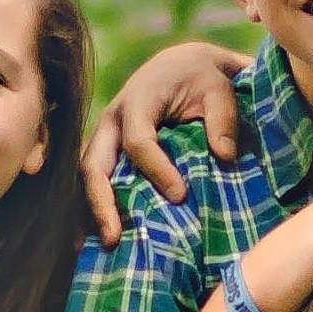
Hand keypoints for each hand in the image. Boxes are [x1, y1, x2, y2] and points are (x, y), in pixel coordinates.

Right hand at [78, 41, 252, 243]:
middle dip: (101, 201)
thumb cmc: (203, 78)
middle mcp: (112, 118)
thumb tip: (224, 156)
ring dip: (92, 211)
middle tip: (114, 237)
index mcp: (138, 99)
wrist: (182, 65)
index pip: (139, 140)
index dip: (156, 169)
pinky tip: (102, 238)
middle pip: (94, 162)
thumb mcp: (220, 89)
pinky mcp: (108, 151)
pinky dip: (95, 208)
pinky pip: (96, 181)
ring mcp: (105, 137)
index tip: (180, 195)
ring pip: (88, 176)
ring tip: (105, 246)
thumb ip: (223, 119)